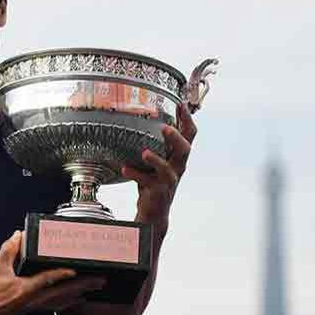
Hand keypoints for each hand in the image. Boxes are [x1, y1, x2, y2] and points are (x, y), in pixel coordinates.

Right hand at [0, 231, 105, 314]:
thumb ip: (9, 250)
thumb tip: (18, 235)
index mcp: (26, 289)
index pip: (48, 280)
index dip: (62, 274)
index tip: (76, 270)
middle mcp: (35, 300)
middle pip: (64, 293)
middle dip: (83, 286)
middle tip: (100, 280)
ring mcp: (36, 306)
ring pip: (63, 300)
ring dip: (80, 294)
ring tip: (95, 288)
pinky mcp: (35, 309)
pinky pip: (57, 305)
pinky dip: (70, 301)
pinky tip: (78, 299)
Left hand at [120, 102, 197, 236]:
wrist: (154, 211)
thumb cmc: (153, 182)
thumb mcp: (156, 161)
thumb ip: (154, 145)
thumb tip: (138, 120)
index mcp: (178, 157)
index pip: (189, 135)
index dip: (187, 119)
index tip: (180, 103)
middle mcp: (177, 167)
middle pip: (185, 150)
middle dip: (176, 137)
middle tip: (165, 127)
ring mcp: (168, 180)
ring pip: (168, 168)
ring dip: (156, 159)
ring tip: (144, 153)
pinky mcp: (157, 191)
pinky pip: (146, 181)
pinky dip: (135, 173)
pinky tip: (124, 169)